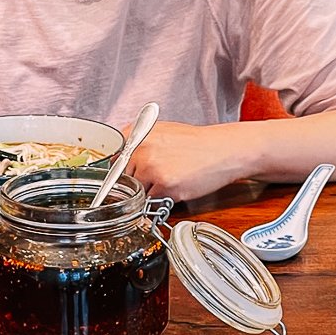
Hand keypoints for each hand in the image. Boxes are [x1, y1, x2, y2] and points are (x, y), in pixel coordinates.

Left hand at [127, 120, 253, 201]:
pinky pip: (153, 201)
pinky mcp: (164, 185)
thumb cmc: (196, 143)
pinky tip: (178, 185)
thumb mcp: (162, 133)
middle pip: (124, 179)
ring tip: (171, 179)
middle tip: (160, 176)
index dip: (121, 172)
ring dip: (152, 192)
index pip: (113, 161)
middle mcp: (140, 149)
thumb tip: (119, 163)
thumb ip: (139, 145)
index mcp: (136, 134)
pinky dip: (164, 198)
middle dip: (139, 182)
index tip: (126, 178)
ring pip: (138, 193)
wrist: (222, 150)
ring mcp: (151, 168)